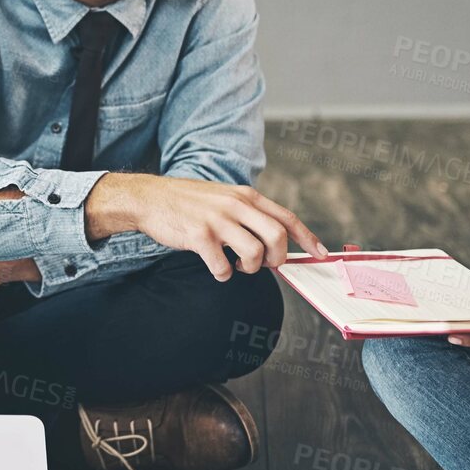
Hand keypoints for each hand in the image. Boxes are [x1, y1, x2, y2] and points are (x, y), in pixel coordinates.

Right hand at [90, 174, 327, 277]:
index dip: (307, 239)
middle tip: (265, 265)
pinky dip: (224, 274)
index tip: (321, 255)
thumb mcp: (223, 197)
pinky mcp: (199, 235)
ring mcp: (217, 219)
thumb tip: (274, 239)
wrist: (149, 198)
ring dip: (250, 268)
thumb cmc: (188, 202)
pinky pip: (223, 266)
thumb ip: (247, 213)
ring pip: (254, 253)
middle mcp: (235, 204)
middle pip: (277, 237)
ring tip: (237, 265)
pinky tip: (216, 268)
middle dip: (277, 259)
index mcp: (245, 196)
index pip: (286, 217)